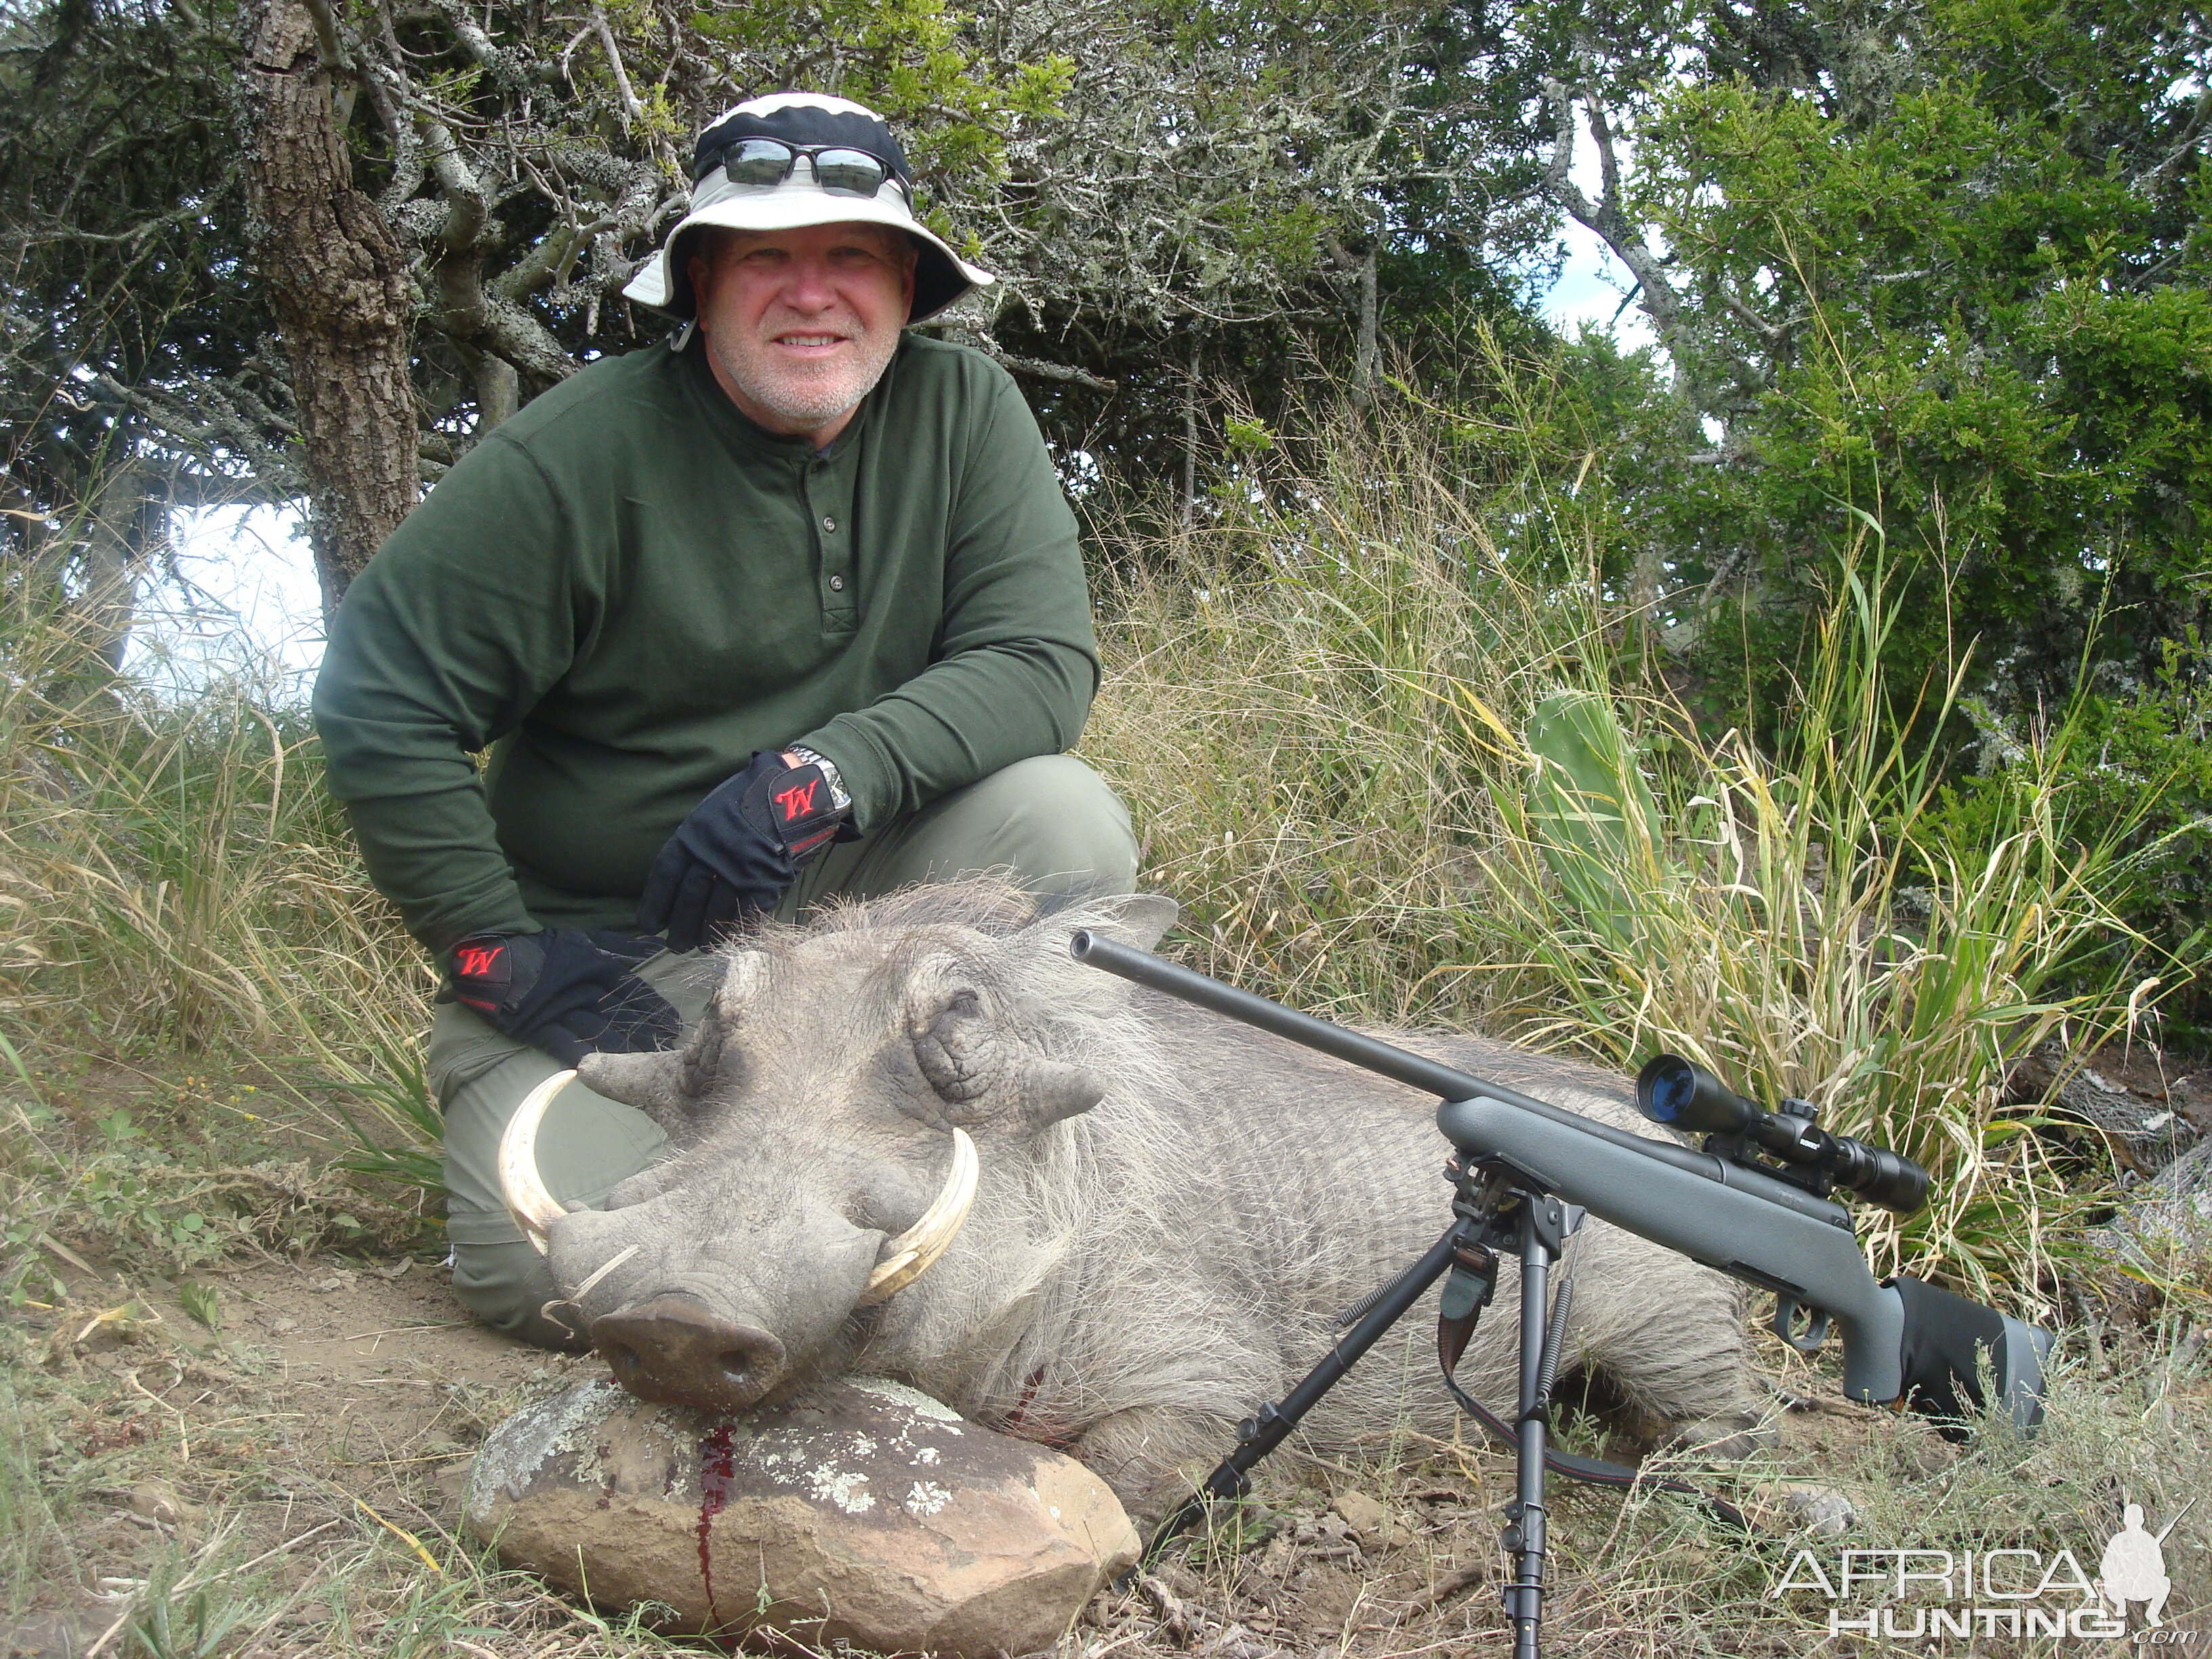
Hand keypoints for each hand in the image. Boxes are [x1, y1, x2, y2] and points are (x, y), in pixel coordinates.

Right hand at [448, 928, 680, 1065]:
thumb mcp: (583, 940)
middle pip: (621, 1014)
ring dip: (623, 1048)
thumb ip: (619, 945)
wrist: (492, 960)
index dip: (653, 1008)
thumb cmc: (541, 949)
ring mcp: (561, 1009)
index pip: (633, 990)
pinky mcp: (538, 1027)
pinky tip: (599, 1071)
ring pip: (599, 1032)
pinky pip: (563, 1044)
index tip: (673, 1023)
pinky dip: (580, 1057)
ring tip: (646, 1063)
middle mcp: (583, 990)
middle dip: (645, 1032)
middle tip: (669, 1048)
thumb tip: (655, 946)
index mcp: (595, 968)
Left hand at [637, 751, 848, 951]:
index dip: (655, 904)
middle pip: (688, 900)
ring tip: (702, 947)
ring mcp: (739, 871)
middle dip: (680, 927)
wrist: (798, 792)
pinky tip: (730, 939)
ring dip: (706, 934)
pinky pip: (747, 914)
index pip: (665, 876)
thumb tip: (684, 870)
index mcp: (693, 834)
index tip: (649, 925)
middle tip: (675, 945)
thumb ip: (698, 838)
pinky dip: (737, 929)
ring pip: (715, 912)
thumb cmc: (753, 796)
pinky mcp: (766, 883)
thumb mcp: (714, 808)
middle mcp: (712, 855)